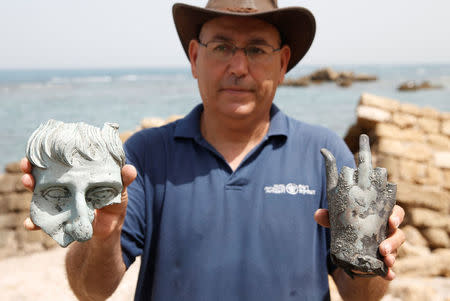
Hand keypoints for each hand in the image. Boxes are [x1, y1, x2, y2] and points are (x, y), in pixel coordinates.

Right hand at [20, 157, 136, 239]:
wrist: (108, 229)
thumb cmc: (113, 203)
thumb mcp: (120, 190)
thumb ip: (124, 180)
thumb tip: (130, 169)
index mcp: (77, 174)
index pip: (60, 160)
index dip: (49, 153)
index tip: (42, 148)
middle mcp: (64, 185)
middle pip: (43, 173)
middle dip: (32, 168)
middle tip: (27, 165)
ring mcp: (58, 200)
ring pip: (38, 192)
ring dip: (29, 187)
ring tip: (27, 183)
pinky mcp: (57, 217)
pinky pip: (41, 219)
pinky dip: (34, 221)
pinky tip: (30, 223)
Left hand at [315, 134, 405, 279]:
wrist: (352, 253)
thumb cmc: (351, 229)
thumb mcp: (341, 223)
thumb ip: (330, 218)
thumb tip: (318, 214)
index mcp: (381, 217)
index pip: (395, 212)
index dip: (396, 216)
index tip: (391, 220)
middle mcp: (388, 232)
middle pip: (399, 234)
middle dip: (394, 240)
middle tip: (383, 247)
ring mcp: (389, 248)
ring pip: (396, 251)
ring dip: (392, 256)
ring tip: (385, 260)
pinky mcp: (385, 262)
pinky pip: (390, 269)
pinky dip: (389, 273)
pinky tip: (389, 276)